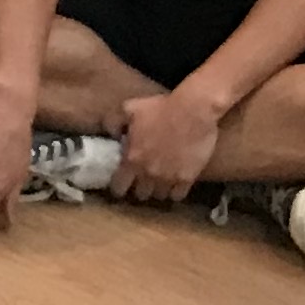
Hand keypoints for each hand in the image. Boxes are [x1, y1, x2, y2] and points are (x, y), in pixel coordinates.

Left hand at [113, 87, 221, 203]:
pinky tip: (175, 185)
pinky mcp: (187, 178)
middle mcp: (148, 173)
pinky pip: (178, 195)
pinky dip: (176, 192)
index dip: (118, 187)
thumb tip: (111, 133)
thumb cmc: (161, 108)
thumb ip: (115, 121)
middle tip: (143, 182)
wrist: (193, 111)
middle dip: (140, 188)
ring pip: (159, 196)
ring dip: (158, 190)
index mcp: (132, 158)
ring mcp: (168, 177)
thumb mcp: (130, 108)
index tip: (121, 185)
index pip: (119, 186)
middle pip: (141, 194)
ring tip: (160, 184)